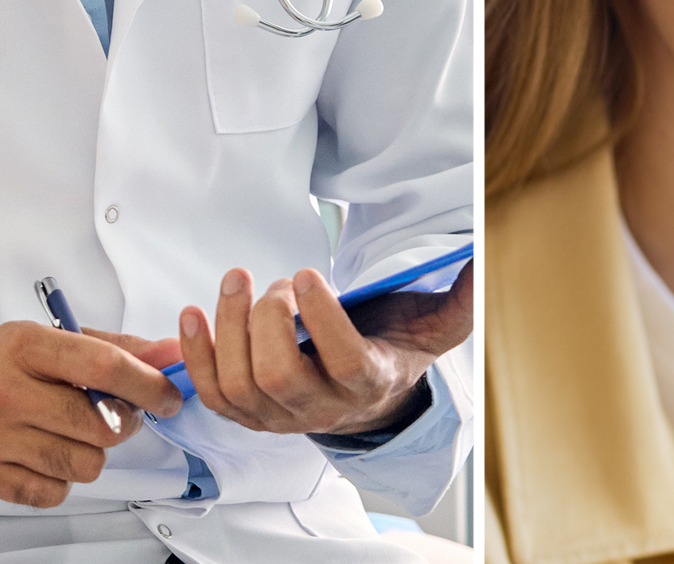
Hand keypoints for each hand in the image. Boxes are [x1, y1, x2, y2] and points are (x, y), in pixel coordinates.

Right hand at [0, 321, 184, 507]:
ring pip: (83, 465)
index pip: (103, 365)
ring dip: (86, 454)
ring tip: (63, 434)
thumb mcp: (44, 340)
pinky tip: (38, 455)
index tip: (166, 395)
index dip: (147, 384)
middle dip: (119, 424)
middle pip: (101, 425)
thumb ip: (113, 349)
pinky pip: (53, 493)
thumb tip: (171, 354)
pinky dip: (56, 480)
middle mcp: (4, 391)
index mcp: (24, 346)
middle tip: (109, 416)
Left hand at [177, 259, 472, 435]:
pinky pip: (211, 394)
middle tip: (275, 281)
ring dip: (228, 327)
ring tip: (237, 280)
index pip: (343, 361)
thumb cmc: (392, 346)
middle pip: (278, 376)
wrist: (364, 392)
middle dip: (267, 319)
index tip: (308, 274)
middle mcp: (321, 407)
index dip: (321, 319)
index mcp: (367, 382)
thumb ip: (460, 296)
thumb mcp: (433, 324)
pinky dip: (194, 354)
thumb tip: (480, 257)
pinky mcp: (247, 414)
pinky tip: (193, 313)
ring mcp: (279, 416)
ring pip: (239, 384)